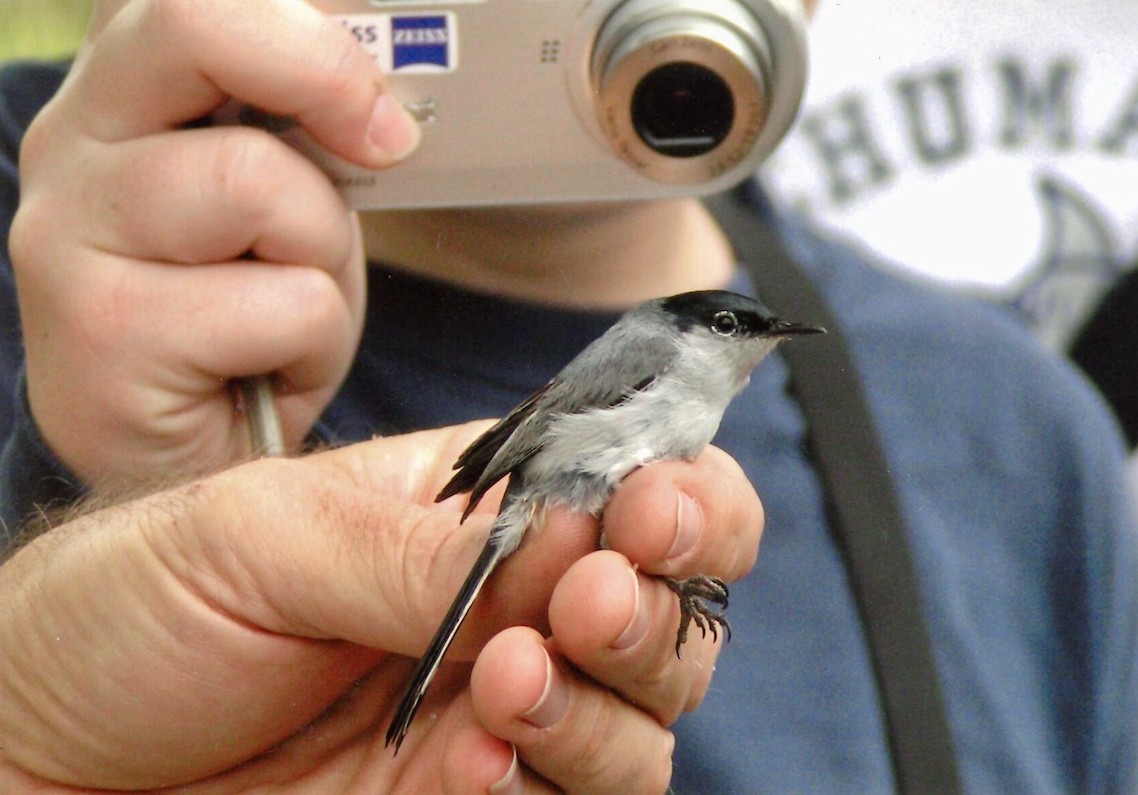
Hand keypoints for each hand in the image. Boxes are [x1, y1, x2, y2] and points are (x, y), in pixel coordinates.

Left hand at [0, 425, 762, 792]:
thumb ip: (423, 546)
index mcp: (477, 515)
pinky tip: (472, 761)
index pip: (631, 493)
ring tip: (504, 681)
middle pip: (666, 616)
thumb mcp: (263, 530)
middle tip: (585, 602)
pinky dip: (542, 781)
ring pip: (638, 725)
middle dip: (654, 611)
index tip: (652, 513)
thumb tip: (569, 537)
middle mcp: (508, 612)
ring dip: (602, 707)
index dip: (682, 499)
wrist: (36, 747)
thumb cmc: (132, 601)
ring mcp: (492, 716)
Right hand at [9, 0, 419, 487]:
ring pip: (258, 181)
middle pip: (193, 22)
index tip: (373, 88)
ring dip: (321, 253)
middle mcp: (73, 141)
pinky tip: (267, 366)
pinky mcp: (98, 331)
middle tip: (383, 142)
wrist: (190, 452)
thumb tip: (384, 94)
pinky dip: (315, 342)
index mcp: (123, 91)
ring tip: (290, 305)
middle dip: (323, 75)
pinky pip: (281, 303)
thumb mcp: (294, 199)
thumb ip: (311, 128)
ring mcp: (67, 232)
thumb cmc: (248, 317)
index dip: (303, 21)